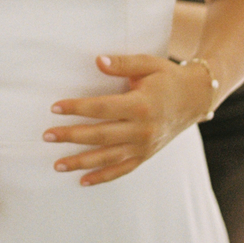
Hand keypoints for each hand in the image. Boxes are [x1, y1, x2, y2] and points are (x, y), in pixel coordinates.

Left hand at [43, 54, 213, 185]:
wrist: (196, 98)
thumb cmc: (168, 77)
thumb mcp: (148, 64)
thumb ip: (122, 64)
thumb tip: (98, 61)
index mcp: (141, 104)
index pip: (102, 108)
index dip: (77, 108)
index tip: (55, 107)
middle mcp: (143, 129)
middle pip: (101, 135)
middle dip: (71, 136)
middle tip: (47, 136)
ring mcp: (145, 145)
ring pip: (108, 157)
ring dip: (81, 162)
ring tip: (57, 165)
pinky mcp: (146, 155)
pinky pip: (122, 169)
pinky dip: (103, 177)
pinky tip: (83, 181)